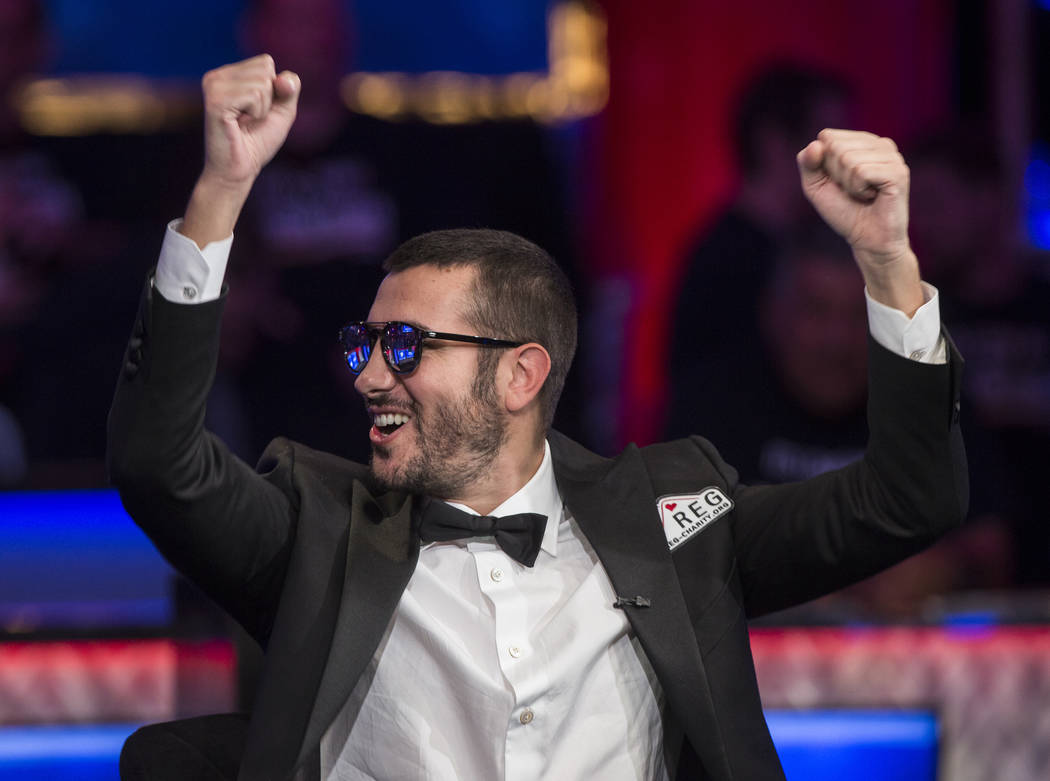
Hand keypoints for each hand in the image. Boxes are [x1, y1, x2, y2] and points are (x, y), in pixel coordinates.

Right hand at [200, 54, 299, 190]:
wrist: (239, 170)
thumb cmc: (258, 141)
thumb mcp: (282, 111)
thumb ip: (289, 88)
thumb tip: (283, 78)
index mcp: (228, 75)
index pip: (266, 62)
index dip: (273, 90)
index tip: (257, 111)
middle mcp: (217, 76)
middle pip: (265, 68)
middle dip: (269, 99)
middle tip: (251, 119)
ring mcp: (213, 86)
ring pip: (262, 83)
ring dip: (263, 108)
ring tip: (245, 122)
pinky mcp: (215, 101)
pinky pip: (254, 95)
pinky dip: (257, 113)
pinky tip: (240, 124)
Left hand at [798, 129, 922, 314]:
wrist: (868, 240)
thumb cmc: (844, 211)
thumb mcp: (815, 186)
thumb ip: (807, 162)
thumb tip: (817, 144)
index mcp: (862, 141)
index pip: (827, 136)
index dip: (823, 164)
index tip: (839, 181)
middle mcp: (880, 143)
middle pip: (836, 146)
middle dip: (836, 175)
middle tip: (852, 191)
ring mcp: (892, 156)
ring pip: (849, 159)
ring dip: (848, 185)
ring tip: (863, 195)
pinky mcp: (897, 172)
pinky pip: (861, 172)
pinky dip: (859, 190)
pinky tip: (873, 197)